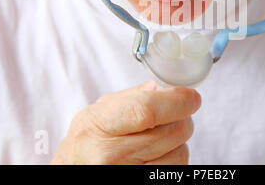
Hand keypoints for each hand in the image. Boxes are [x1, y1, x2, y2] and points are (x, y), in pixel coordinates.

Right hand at [51, 80, 200, 164]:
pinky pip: (176, 172)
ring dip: (179, 142)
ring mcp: (126, 174)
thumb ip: (129, 98)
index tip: (191, 97)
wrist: (73, 172)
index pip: (147, 110)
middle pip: (171, 132)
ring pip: (180, 154)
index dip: (177, 101)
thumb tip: (161, 89)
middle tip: (176, 114)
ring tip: (161, 137)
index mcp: (97, 127)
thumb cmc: (84, 144)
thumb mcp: (96, 113)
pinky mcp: (141, 184)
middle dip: (183, 118)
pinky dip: (174, 159)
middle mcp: (109, 156)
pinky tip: (158, 154)